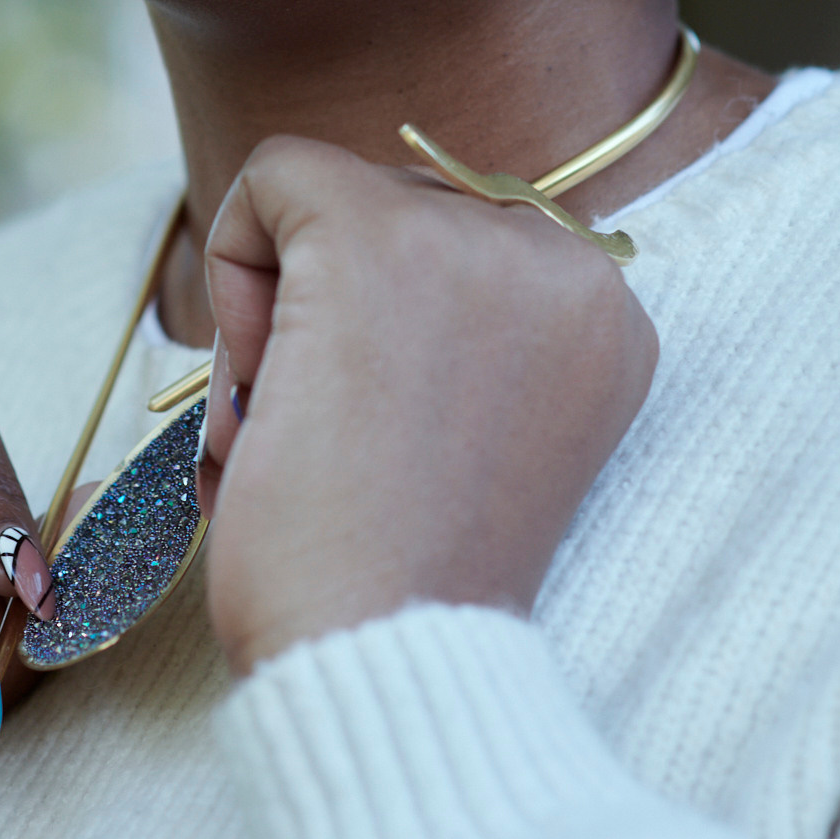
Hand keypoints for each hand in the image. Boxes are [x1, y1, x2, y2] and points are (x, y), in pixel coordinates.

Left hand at [195, 140, 657, 676]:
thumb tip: (362, 241)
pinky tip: (254, 387)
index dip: (386, 337)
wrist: (383, 661)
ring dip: (276, 315)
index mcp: (606, 317)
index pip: (462, 251)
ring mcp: (477, 242)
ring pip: (329, 201)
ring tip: (283, 436)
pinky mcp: (373, 238)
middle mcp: (567, 264)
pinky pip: (273, 176)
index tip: (377, 442)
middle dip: (326, 320)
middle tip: (315, 446)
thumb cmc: (402, 580)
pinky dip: (233, 268)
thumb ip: (460, 331)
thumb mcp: (477, 431)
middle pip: (398, 214)